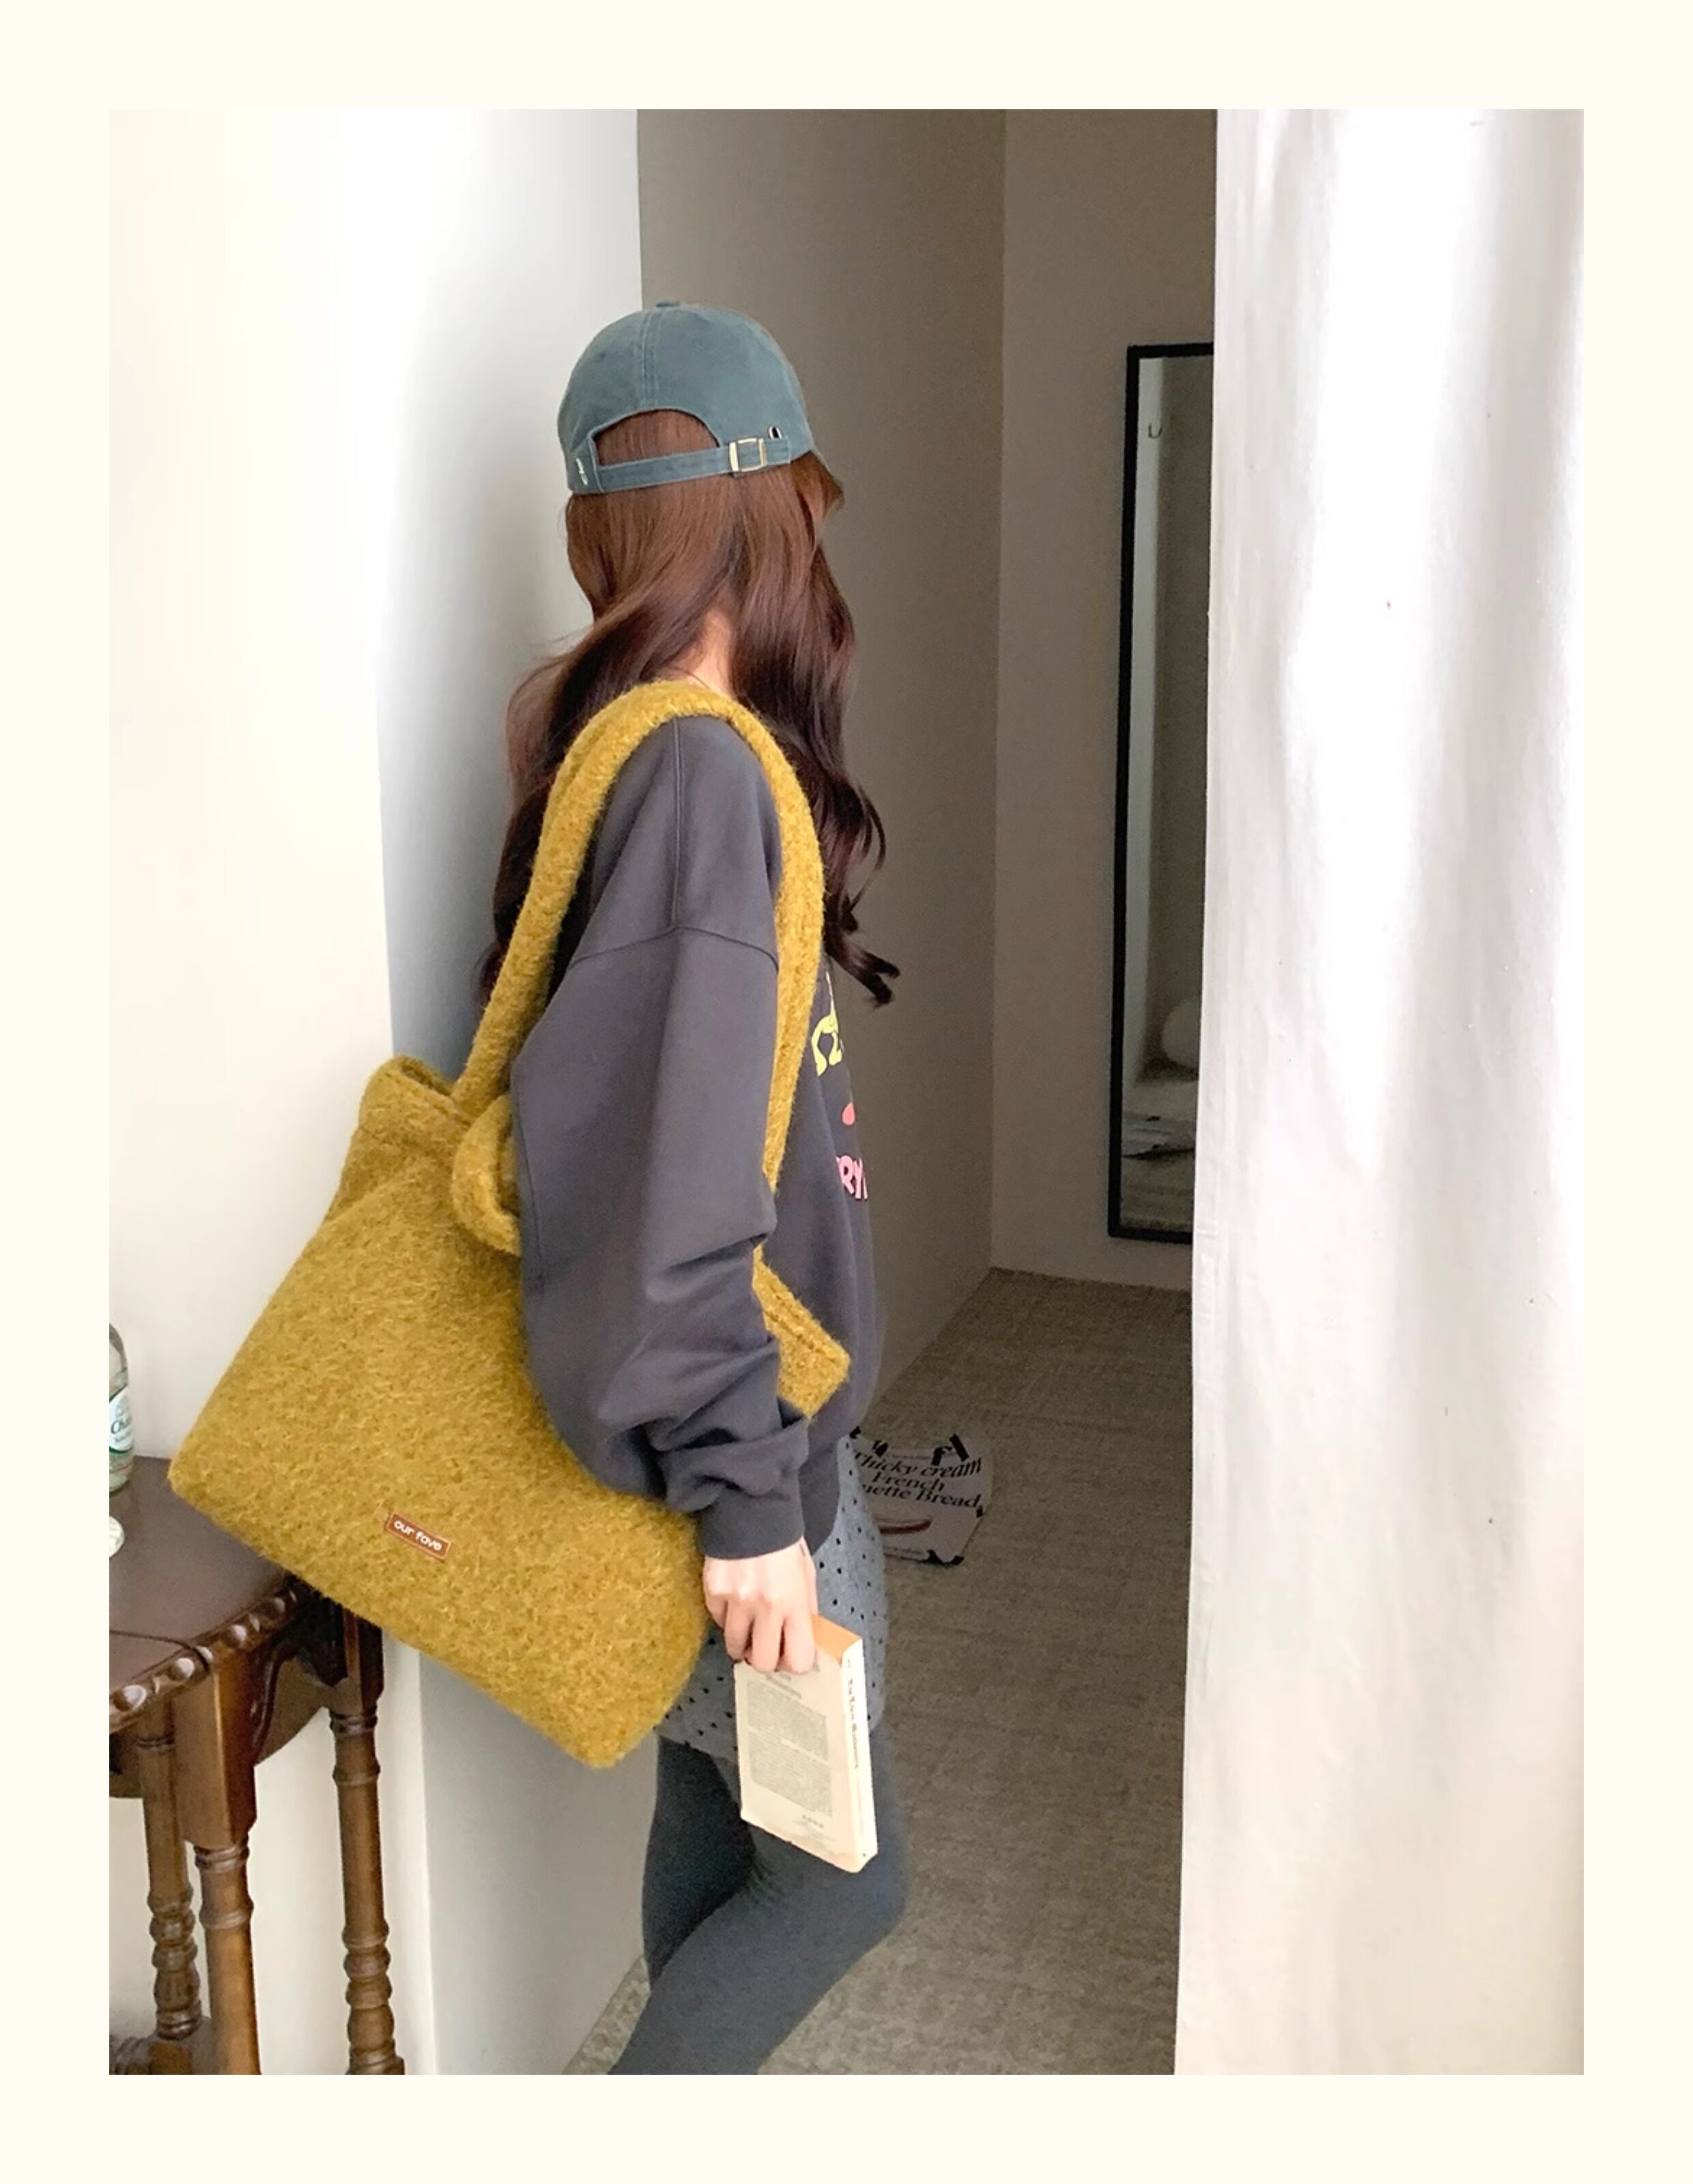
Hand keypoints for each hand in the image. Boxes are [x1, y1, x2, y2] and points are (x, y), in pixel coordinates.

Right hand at [701, 1539, 818, 1675]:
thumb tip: (803, 1640)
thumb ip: (805, 1609)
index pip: (798, 1659)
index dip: (794, 1663)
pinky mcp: (713, 1592)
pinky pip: (718, 1622)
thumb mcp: (806, 1573)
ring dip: (742, 1643)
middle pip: (762, 1663)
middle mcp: (765, 1607)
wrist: (751, 1509)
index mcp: (794, 1602)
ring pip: (735, 1648)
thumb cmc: (782, 1541)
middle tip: (764, 1646)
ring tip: (748, 1627)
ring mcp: (736, 1601)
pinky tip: (734, 1601)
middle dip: (764, 1659)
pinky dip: (726, 1618)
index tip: (789, 1655)